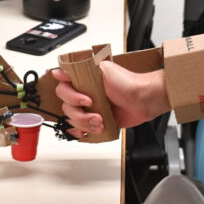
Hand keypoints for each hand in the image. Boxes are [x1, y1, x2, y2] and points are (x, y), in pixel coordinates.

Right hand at [52, 61, 170, 138]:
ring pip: (74, 121)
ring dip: (86, 124)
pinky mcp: (97, 122)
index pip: (63, 90)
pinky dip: (85, 132)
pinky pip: (82, 130)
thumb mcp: (102, 70)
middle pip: (67, 108)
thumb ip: (78, 71)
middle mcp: (84, 94)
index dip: (72, 97)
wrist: (144, 100)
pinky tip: (94, 129)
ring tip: (101, 121)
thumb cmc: (128, 83)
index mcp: (83, 80)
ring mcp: (90, 109)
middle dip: (81, 114)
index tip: (87, 99)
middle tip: (96, 112)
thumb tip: (59, 71)